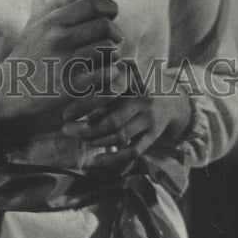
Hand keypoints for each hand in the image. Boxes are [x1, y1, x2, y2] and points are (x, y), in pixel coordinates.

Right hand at [0, 0, 123, 133]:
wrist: (9, 90)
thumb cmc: (26, 56)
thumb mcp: (34, 25)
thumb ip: (54, 6)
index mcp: (53, 21)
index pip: (93, 4)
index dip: (110, 7)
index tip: (112, 14)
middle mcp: (61, 38)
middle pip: (106, 26)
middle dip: (115, 32)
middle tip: (113, 39)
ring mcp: (67, 62)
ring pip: (108, 49)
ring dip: (113, 54)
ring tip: (107, 58)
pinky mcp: (73, 86)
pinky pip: (105, 74)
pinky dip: (110, 73)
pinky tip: (103, 74)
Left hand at [61, 89, 191, 171]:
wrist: (172, 99)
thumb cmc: (136, 86)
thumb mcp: (123, 77)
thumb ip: (103, 84)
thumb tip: (73, 101)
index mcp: (132, 81)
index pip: (104, 95)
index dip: (83, 106)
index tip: (65, 114)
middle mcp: (142, 99)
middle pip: (112, 119)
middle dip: (86, 128)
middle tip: (67, 130)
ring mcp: (149, 119)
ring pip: (121, 135)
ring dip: (98, 141)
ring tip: (82, 140)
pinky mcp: (153, 135)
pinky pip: (133, 151)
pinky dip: (114, 158)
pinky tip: (98, 159)